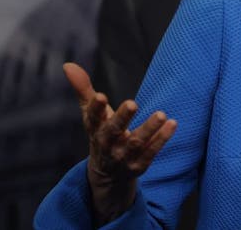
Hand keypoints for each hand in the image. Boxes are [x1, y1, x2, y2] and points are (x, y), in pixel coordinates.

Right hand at [63, 62, 176, 221]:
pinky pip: (151, 152)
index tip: (101, 96)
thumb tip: (68, 64)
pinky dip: (161, 139)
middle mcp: (107, 144)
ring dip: (148, 129)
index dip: (96, 108)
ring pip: (135, 143)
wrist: (108, 176)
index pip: (92, 119)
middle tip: (132, 103)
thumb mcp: (92, 115)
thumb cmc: (102, 134)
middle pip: (113, 131)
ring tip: (161, 114)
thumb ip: (83, 90)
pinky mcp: (139, 165)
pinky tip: (172, 123)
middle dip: (122, 118)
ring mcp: (123, 157)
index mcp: (95, 130)